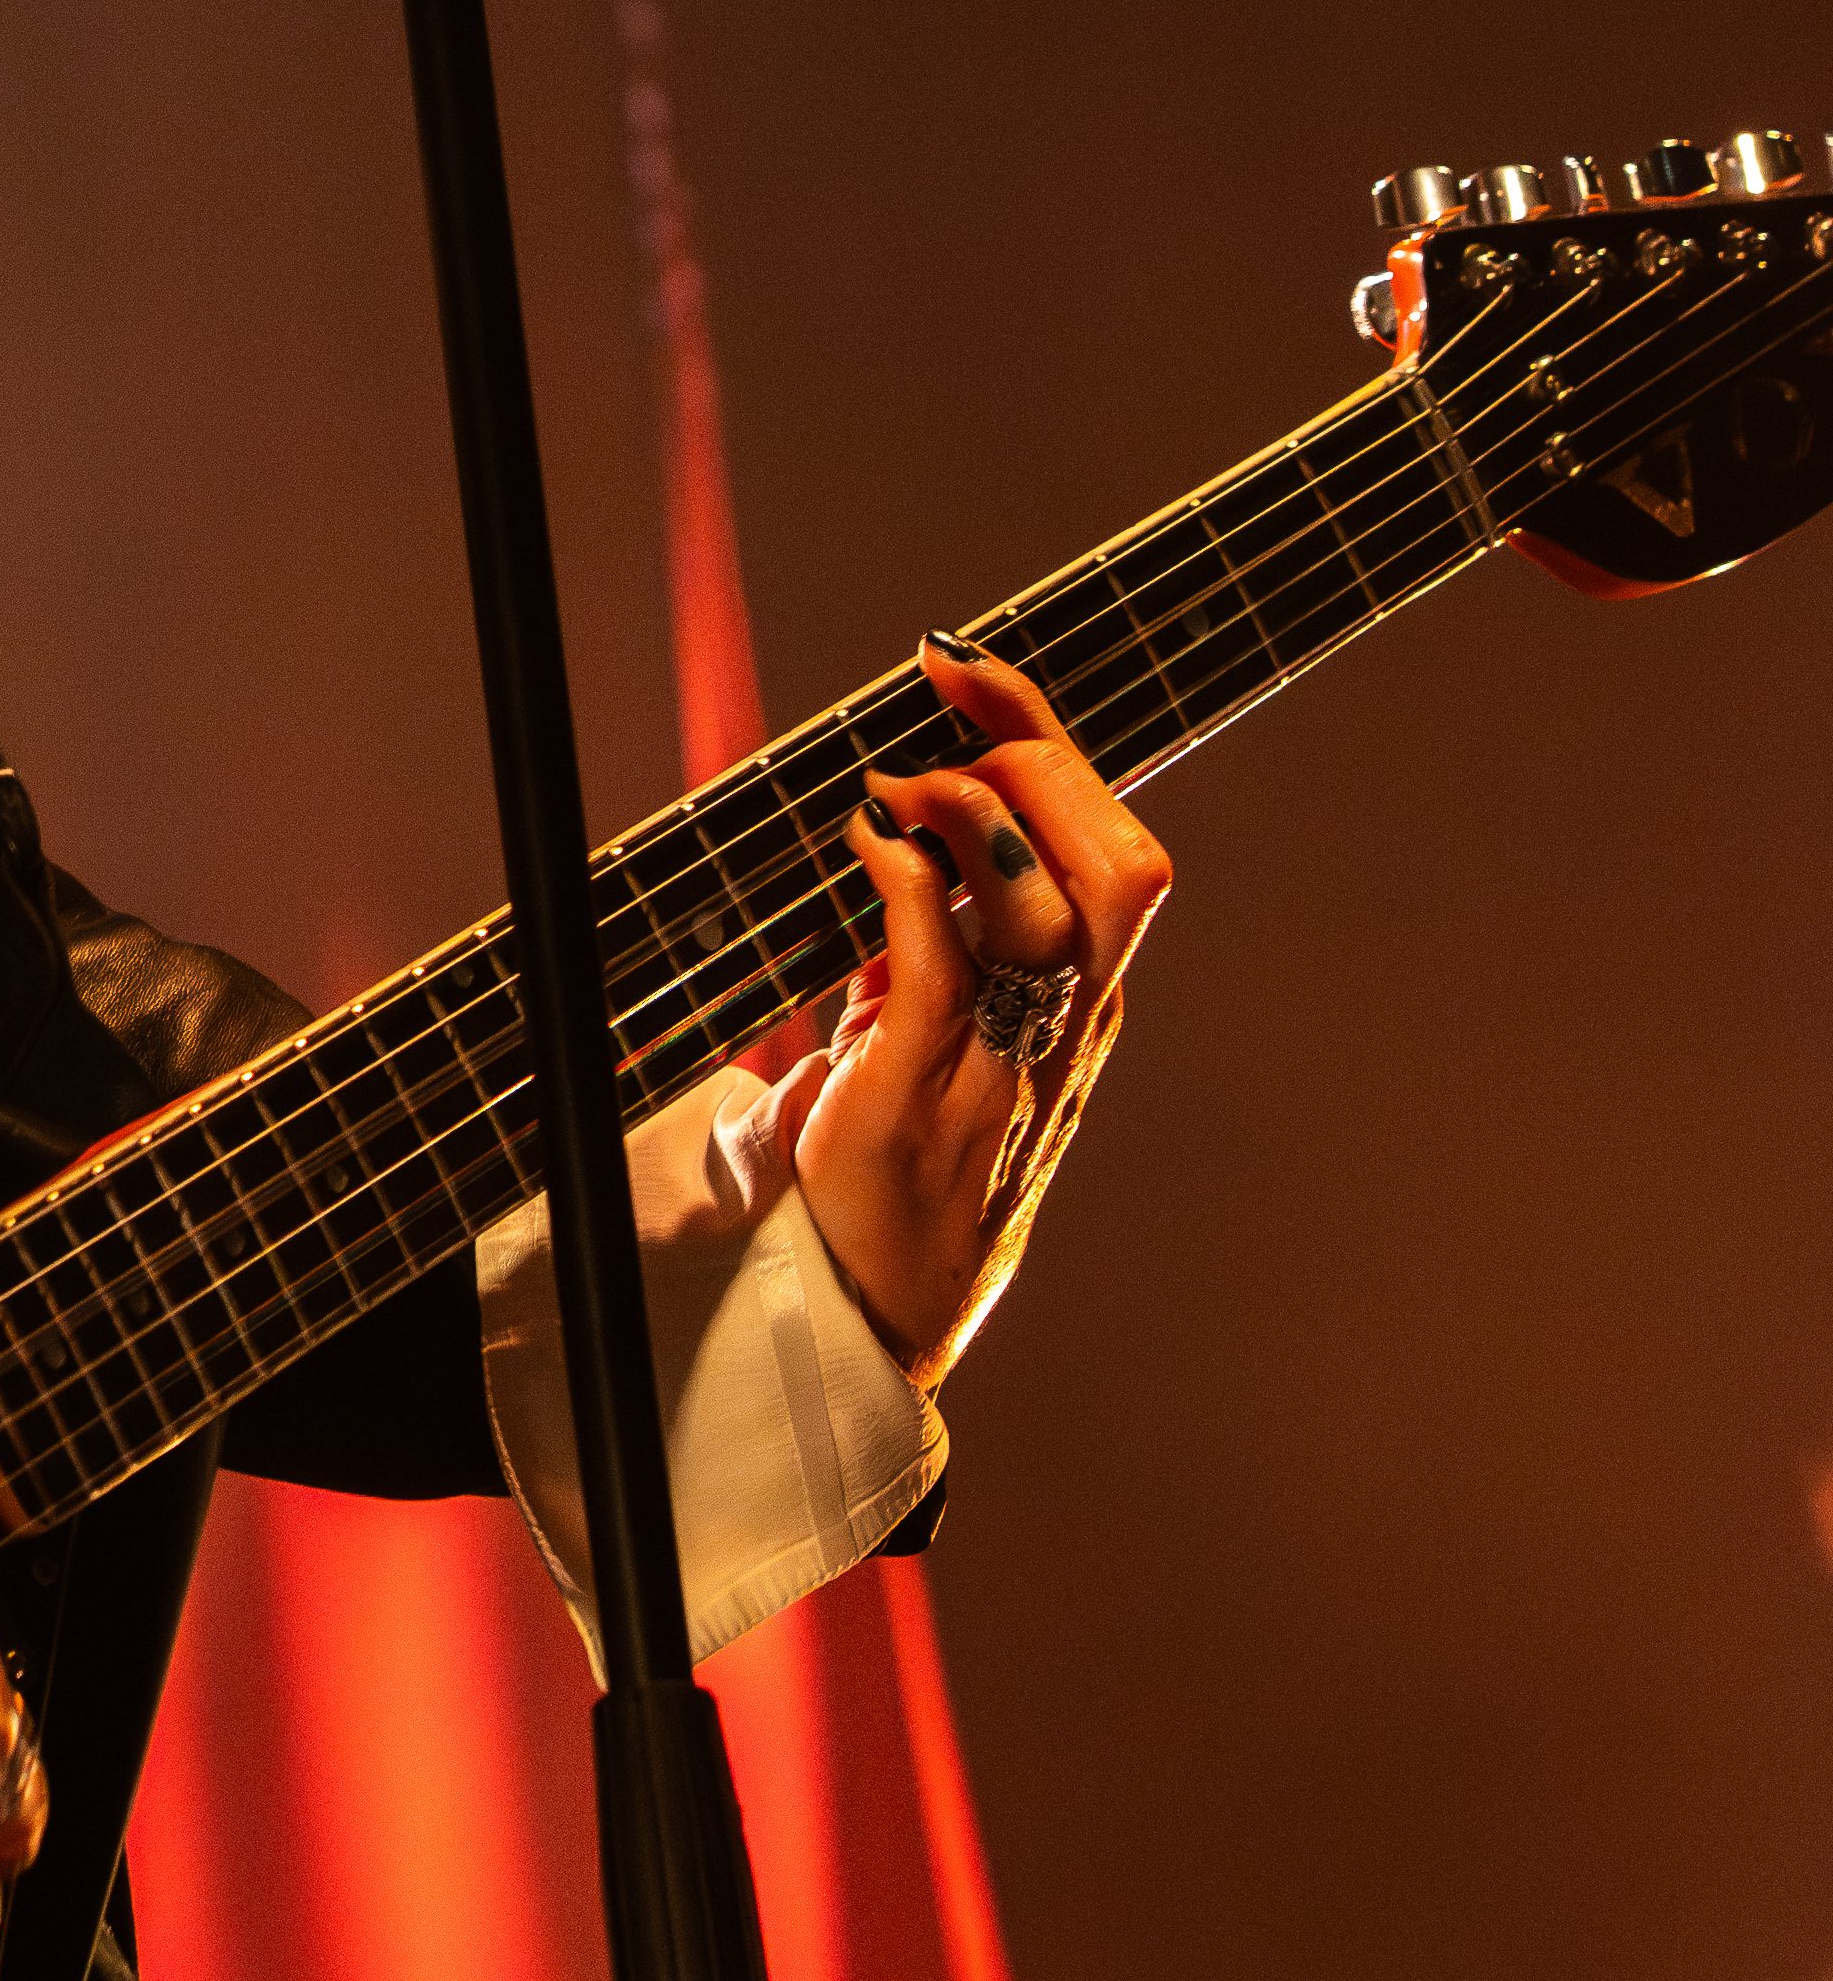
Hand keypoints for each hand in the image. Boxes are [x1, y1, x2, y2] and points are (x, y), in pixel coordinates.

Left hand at [792, 638, 1171, 1382]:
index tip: (966, 669)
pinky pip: (940, 961)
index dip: (1048, 740)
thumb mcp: (948, 1036)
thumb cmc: (903, 1170)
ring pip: (1056, 905)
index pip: (1115, 847)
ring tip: (896, 789)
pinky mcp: (921, 1092)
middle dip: (1033, 755)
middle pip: (1118, 862)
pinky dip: (903, 876)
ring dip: (973, 812)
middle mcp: (1067, 1031)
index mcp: (1084, 1009)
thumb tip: (905, 846)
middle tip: (936, 715)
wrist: (869, 1311)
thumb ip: (947, 949)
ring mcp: (1004, 1064)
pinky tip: (861, 841)